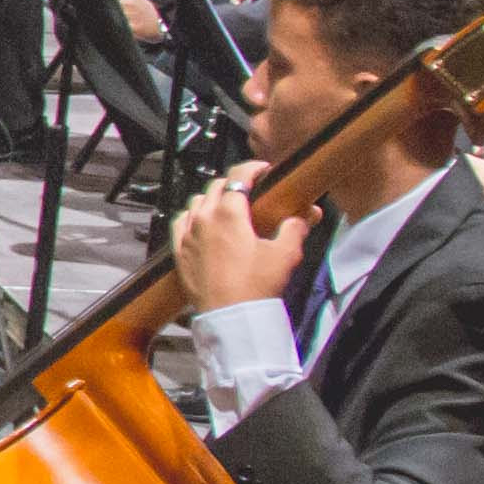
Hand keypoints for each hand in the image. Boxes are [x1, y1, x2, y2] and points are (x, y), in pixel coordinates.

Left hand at [171, 170, 308, 306]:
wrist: (231, 316)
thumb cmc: (256, 285)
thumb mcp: (284, 254)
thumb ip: (295, 228)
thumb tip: (305, 215)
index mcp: (229, 212)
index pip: (239, 175)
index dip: (253, 167)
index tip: (264, 170)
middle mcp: (203, 218)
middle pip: (217, 186)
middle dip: (234, 182)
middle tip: (250, 189)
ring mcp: (187, 234)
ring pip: (196, 202)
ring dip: (212, 198)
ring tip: (228, 206)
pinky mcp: (178, 251)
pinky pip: (180, 222)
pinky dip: (192, 216)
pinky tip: (201, 222)